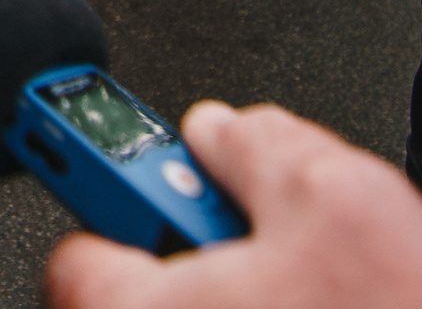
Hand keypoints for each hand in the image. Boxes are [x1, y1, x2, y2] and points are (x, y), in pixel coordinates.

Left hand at [40, 102, 421, 308]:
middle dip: (193, 271)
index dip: (125, 213)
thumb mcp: (343, 199)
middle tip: (267, 260)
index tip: (147, 197)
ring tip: (324, 304)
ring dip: (245, 306)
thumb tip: (220, 131)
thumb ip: (259, 148)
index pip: (78, 258)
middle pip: (139, 307)